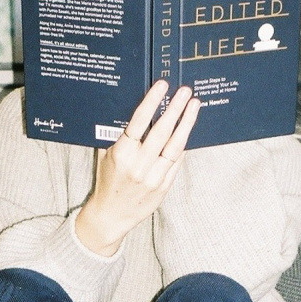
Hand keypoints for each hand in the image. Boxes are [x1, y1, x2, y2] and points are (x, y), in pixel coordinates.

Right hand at [75, 81, 199, 255]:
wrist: (111, 215)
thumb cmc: (108, 181)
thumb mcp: (106, 156)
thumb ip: (119, 137)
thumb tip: (139, 113)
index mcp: (121, 154)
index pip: (139, 121)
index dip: (152, 102)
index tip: (162, 86)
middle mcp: (139, 165)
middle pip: (162, 131)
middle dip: (175, 109)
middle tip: (185, 92)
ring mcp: (154, 177)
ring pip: (175, 146)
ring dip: (186, 124)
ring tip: (194, 106)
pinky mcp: (164, 187)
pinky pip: (177, 162)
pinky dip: (183, 145)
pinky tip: (188, 130)